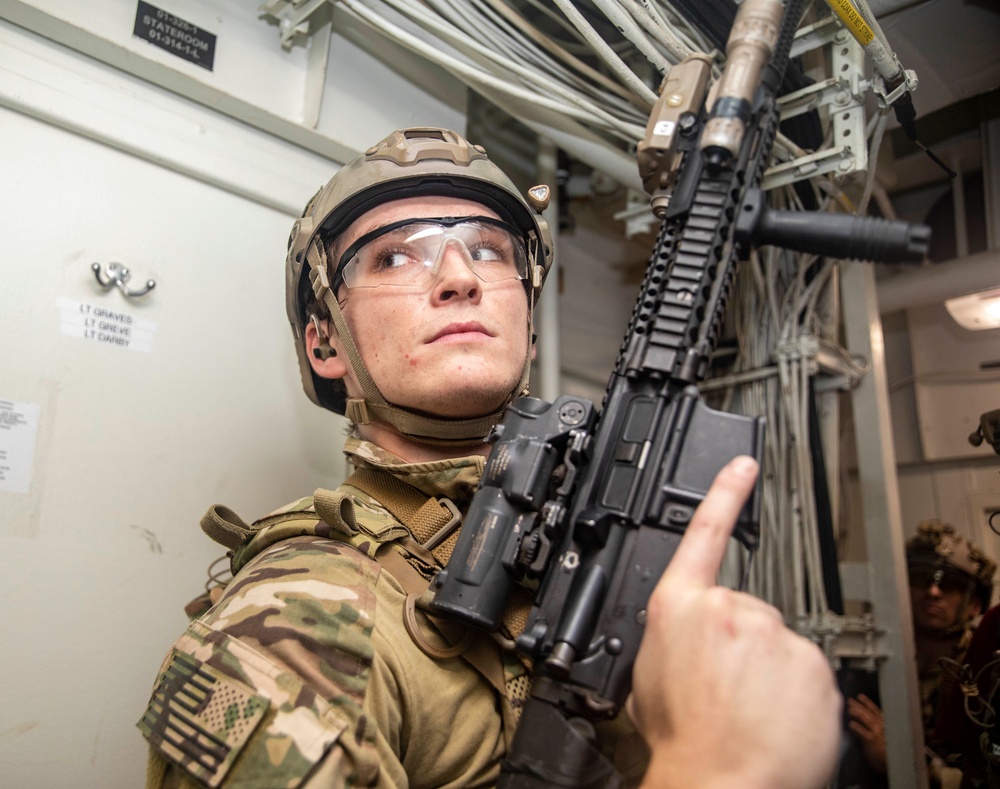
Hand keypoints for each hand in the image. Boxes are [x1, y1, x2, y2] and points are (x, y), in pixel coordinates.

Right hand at [628, 456, 841, 788]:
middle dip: (736, 644)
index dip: (725, 493)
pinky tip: (772, 720)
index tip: (744, 463)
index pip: (705, 533)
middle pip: (742, 612)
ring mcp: (777, 634)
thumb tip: (677, 641)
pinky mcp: (814, 664)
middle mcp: (730, 609)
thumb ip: (665, 641)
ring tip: (744, 711)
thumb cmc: (680, 741)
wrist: (723, 783)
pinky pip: (804, 673)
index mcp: (680, 607)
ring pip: (776, 645)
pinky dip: (793, 694)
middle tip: (720, 687)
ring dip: (765, 672)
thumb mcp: (644, 679)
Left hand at [847, 694, 886, 772]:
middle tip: (849, 700)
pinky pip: (862, 732)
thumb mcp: (882, 736)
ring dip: (857, 713)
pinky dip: (856, 727)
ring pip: (866, 719)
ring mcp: (877, 734)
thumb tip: (860, 720)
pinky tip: (850, 724)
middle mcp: (881, 727)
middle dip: (858, 705)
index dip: (867, 702)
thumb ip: (873, 728)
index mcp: (884, 724)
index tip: (860, 696)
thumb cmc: (885, 751)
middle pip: (868, 713)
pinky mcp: (872, 741)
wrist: (891, 763)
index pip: (875, 710)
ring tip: (849, 709)